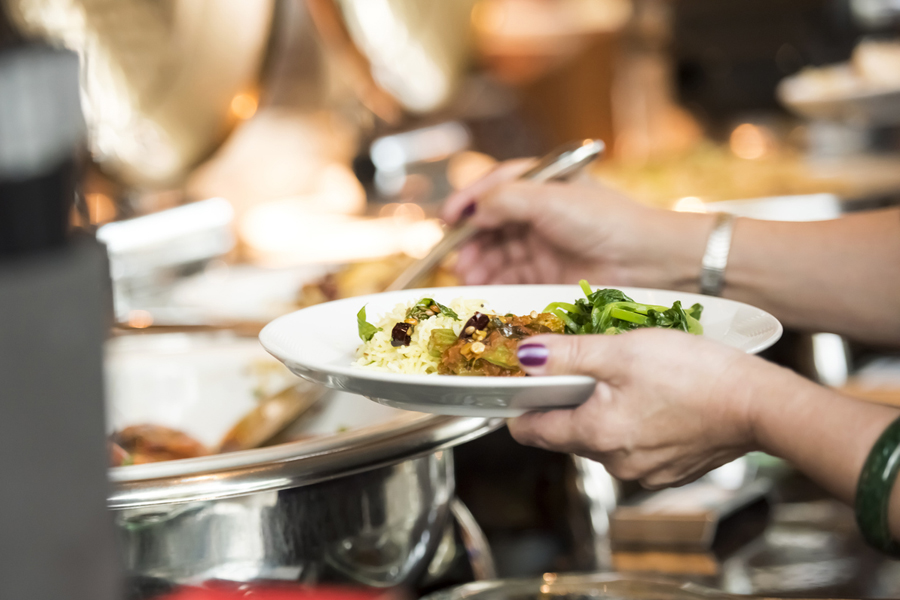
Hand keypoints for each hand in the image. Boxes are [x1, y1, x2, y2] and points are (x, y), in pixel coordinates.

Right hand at [442, 161, 711, 288]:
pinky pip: (511, 279)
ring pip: (497, 253)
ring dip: (478, 263)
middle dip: (469, 239)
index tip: (447, 217)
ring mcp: (544, 246)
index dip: (468, 199)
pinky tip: (481, 288)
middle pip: (491, 224)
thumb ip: (505, 199)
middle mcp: (541, 214)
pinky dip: (493, 283)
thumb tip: (471, 211)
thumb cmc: (605, 221)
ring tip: (466, 275)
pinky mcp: (548, 277)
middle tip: (454, 257)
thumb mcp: (550, 199)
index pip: (496, 186)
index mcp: (544, 184)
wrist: (648, 262)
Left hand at [507, 329, 776, 488]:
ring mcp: (644, 472)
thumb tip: (525, 356)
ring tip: (622, 378)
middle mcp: (615, 463)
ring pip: (602, 439)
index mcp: (594, 435)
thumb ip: (567, 355)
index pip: (532, 431)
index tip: (518, 388)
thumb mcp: (621, 351)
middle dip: (566, 402)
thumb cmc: (694, 374)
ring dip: (602, 412)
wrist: (760, 405)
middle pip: (567, 434)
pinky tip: (652, 399)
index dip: (519, 407)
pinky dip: (633, 424)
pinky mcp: (670, 470)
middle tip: (577, 368)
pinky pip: (634, 446)